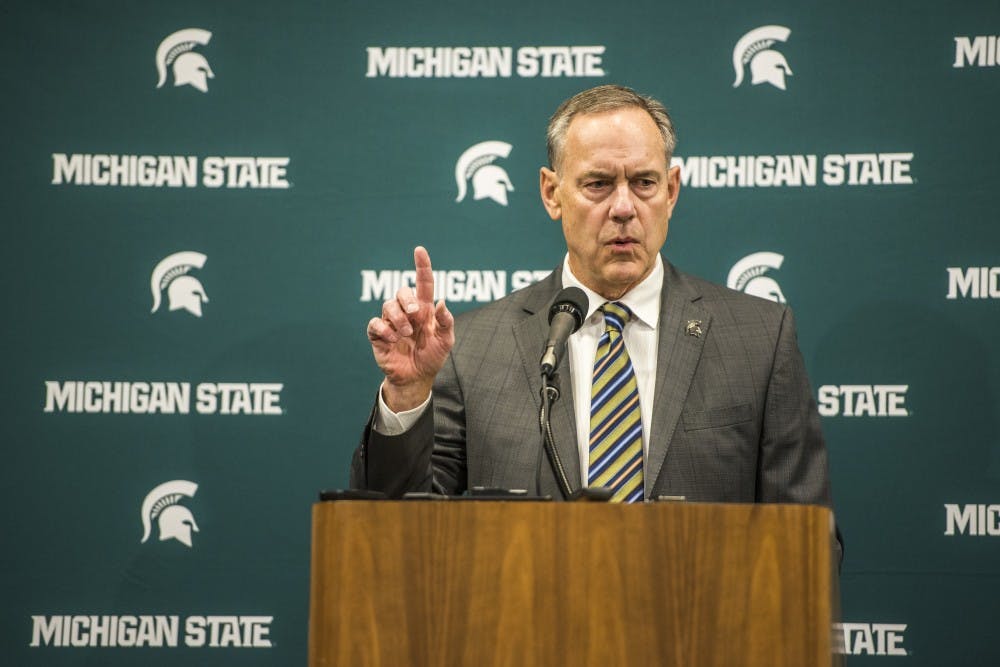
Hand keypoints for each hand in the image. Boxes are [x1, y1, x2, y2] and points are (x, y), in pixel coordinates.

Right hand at [366, 246, 454, 411]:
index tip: (419, 250)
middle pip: (401, 291)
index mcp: (425, 310)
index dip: (422, 266)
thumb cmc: (432, 356)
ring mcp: (391, 323)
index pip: (423, 283)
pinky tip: (393, 340)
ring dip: (398, 318)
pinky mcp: (378, 335)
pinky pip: (375, 323)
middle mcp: (407, 312)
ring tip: (406, 334)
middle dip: (407, 300)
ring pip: (388, 305)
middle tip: (416, 315)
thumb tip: (442, 302)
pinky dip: (384, 329)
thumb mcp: (446, 341)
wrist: (416, 378)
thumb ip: (446, 322)